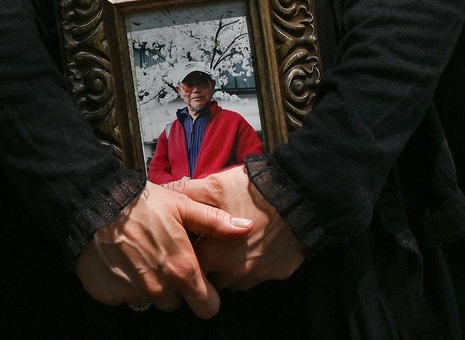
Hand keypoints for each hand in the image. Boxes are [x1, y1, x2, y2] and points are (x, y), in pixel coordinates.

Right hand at [74, 183, 253, 316]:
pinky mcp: (110, 296)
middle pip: (177, 303)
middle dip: (175, 287)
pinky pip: (125, 297)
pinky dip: (125, 283)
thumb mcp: (183, 206)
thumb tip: (246, 228)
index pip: (207, 306)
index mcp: (182, 270)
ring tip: (142, 255)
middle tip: (164, 258)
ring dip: (150, 284)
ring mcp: (134, 294)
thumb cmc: (143, 203)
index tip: (199, 279)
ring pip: (151, 299)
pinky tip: (123, 260)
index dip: (206, 294)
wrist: (95, 204)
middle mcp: (160, 288)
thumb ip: (216, 222)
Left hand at [180, 164, 305, 289]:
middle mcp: (231, 273)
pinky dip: (255, 263)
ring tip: (236, 241)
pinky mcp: (277, 274)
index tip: (192, 238)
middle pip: (211, 276)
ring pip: (235, 279)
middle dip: (210, 261)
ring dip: (231, 265)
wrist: (300, 196)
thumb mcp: (213, 186)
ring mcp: (256, 277)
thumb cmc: (254, 191)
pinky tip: (258, 243)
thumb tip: (164, 193)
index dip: (188, 252)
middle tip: (214, 239)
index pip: (188, 266)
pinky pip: (259, 275)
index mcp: (212, 254)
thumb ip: (185, 194)